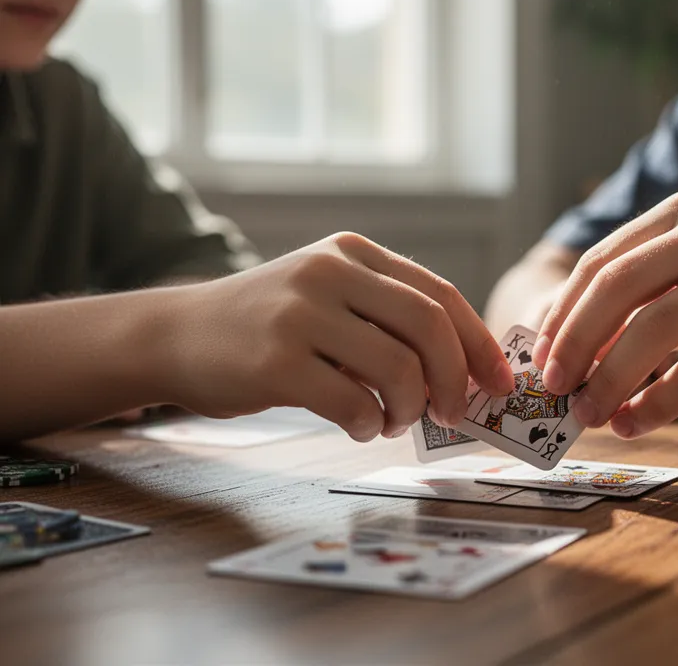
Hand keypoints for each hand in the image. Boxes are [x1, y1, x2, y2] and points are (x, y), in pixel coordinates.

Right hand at [161, 233, 514, 440]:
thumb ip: (386, 319)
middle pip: (428, 326)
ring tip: (393, 421)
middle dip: (453, 378)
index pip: (440, 296)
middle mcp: (330, 272)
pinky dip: (369, 424)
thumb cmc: (268, 325)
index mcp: (353, 253)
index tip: (499, 384)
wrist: (176, 334)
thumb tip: (462, 373)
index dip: (479, 344)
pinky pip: (352, 402)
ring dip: (409, 408)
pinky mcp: (275, 360)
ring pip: (396, 367)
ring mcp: (300, 313)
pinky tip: (360, 427)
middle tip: (451, 412)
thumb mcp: (328, 296)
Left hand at [533, 191, 677, 437]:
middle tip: (553, 389)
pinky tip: (636, 424)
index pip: (601, 262)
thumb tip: (572, 352)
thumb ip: (646, 291)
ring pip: (655, 328)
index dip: (563, 314)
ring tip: (590, 415)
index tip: (541, 359)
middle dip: (575, 343)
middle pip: (617, 287)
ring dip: (610, 378)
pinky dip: (660, 403)